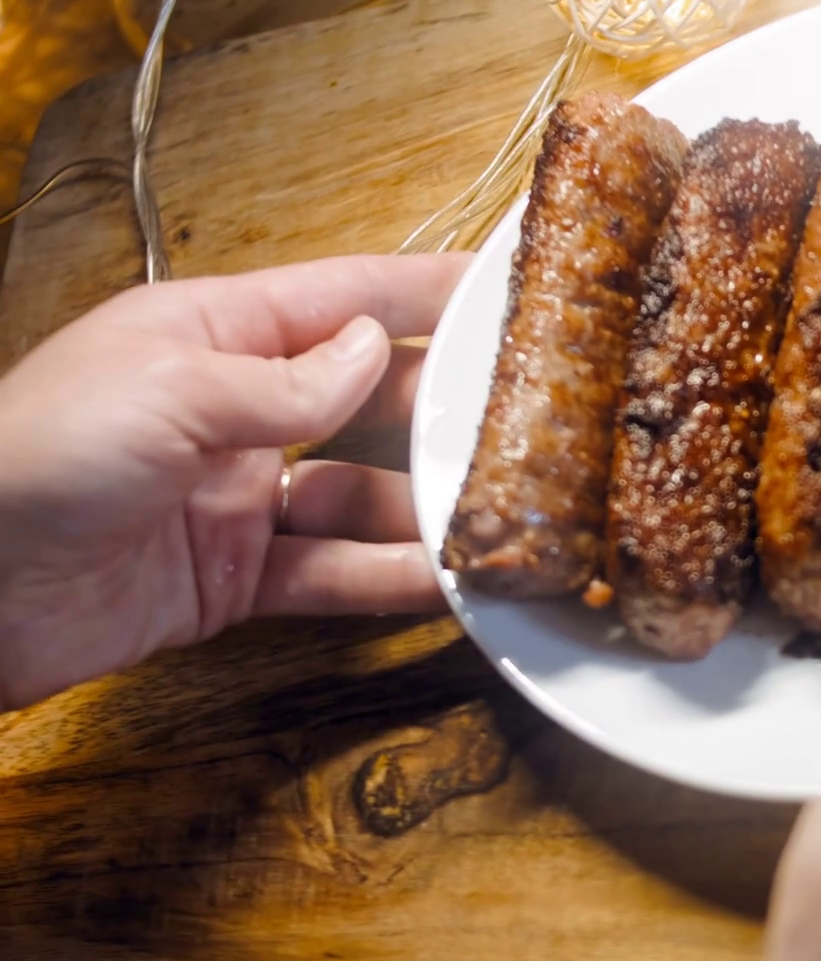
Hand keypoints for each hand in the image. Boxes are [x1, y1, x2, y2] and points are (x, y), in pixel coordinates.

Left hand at [0, 254, 470, 710]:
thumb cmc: (34, 457)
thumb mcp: (167, 390)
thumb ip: (284, 381)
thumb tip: (375, 353)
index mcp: (213, 333)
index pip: (343, 299)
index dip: (425, 292)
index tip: (508, 285)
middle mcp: (236, 409)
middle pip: (370, 398)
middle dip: (448, 406)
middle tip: (536, 414)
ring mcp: (238, 497)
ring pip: (364, 494)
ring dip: (428, 505)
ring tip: (504, 513)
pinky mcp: (233, 577)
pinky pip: (333, 573)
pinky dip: (390, 579)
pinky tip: (447, 581)